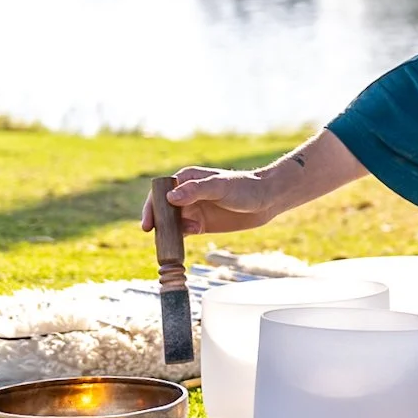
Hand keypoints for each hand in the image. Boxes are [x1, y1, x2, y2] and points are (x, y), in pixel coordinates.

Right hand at [140, 166, 280, 235]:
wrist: (268, 199)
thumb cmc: (246, 187)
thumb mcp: (220, 186)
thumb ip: (196, 190)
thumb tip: (170, 197)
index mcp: (186, 179)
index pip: (160, 193)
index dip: (152, 208)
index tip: (149, 224)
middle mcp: (186, 194)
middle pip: (162, 211)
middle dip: (159, 223)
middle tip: (161, 236)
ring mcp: (193, 210)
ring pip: (171, 224)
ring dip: (171, 232)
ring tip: (188, 233)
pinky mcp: (201, 224)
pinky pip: (182, 233)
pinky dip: (180, 238)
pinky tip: (193, 235)